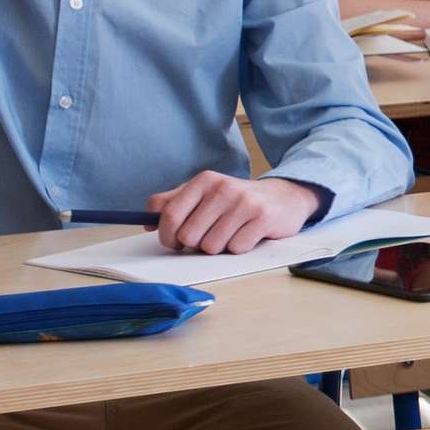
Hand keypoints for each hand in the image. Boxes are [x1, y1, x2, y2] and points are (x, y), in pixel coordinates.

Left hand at [147, 172, 317, 254]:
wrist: (283, 197)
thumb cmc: (236, 201)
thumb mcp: (204, 194)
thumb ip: (172, 203)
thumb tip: (146, 223)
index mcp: (204, 181)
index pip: (168, 215)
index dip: (167, 236)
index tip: (174, 241)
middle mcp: (223, 188)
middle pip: (188, 236)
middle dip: (196, 244)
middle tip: (208, 236)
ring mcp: (244, 203)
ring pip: (211, 246)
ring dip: (219, 247)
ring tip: (230, 233)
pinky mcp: (263, 218)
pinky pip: (235, 249)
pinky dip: (239, 247)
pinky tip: (247, 234)